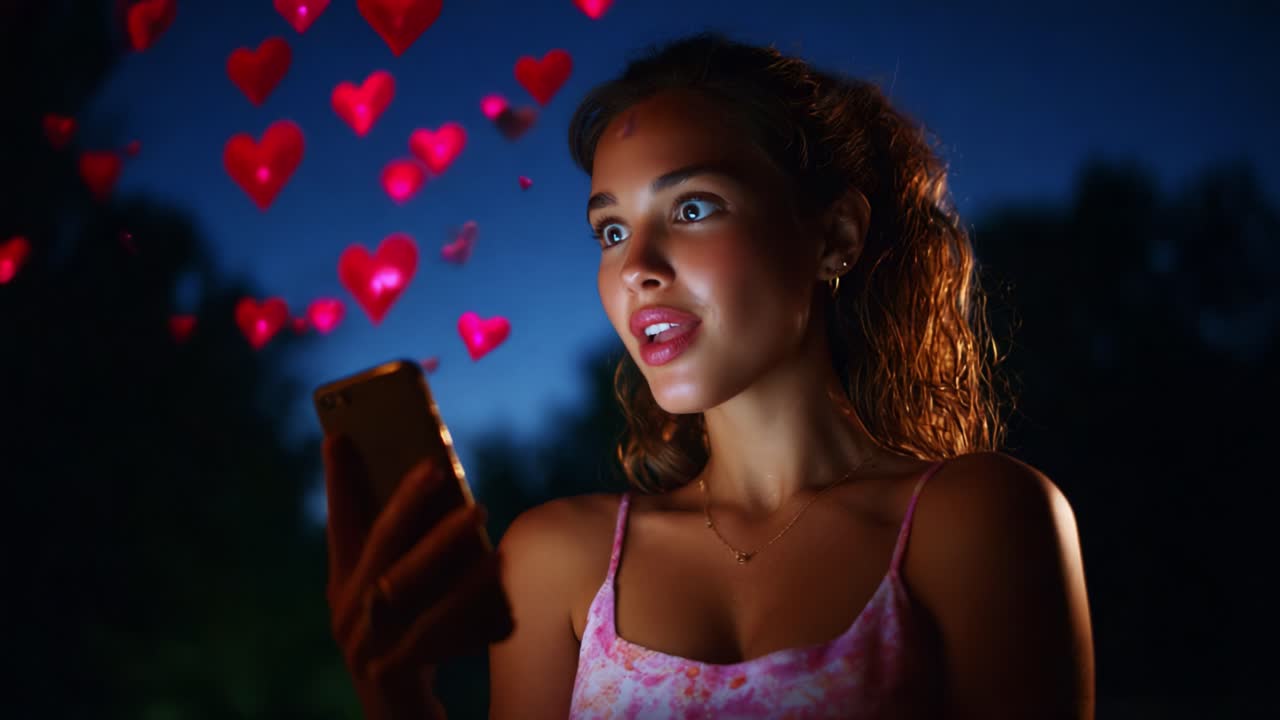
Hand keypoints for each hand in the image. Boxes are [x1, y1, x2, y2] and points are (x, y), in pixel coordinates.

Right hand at [322, 435, 513, 719]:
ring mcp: (364, 644)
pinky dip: (464, 597)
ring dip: (439, 542)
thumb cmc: (416, 647)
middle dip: (402, 503)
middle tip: (436, 466)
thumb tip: (456, 497)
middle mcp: (347, 612)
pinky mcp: (390, 671)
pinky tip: (494, 570)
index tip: (338, 436)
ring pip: (400, 583)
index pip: (338, 527)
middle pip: (373, 546)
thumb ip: (416, 557)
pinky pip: (431, 628)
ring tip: (478, 509)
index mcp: (344, 588)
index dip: (338, 483)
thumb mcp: (408, 599)